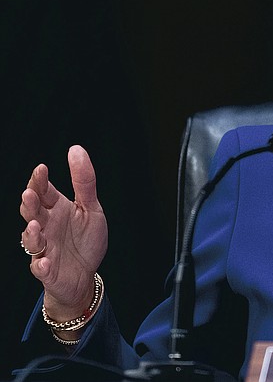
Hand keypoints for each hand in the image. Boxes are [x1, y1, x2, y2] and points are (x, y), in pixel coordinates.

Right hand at [19, 146, 107, 320]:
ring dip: (30, 233)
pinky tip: (45, 261)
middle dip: (29, 204)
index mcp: (56, 209)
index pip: (43, 191)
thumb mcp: (91, 208)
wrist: (86, 275)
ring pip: (31, 240)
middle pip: (32, 212)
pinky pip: (40, 268)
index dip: (39, 181)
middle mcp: (46, 226)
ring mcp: (45, 248)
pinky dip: (41, 265)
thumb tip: (76, 149)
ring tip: (34, 225)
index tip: (42, 169)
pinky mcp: (48, 270)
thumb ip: (84, 182)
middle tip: (30, 194)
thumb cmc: (86, 240)